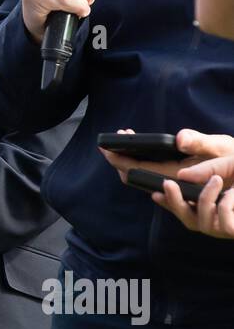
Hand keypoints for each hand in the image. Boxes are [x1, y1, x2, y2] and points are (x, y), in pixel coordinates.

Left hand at [98, 128, 233, 184]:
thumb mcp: (223, 148)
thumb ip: (201, 143)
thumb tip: (178, 139)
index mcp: (179, 177)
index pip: (139, 171)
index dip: (120, 160)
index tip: (106, 146)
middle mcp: (175, 187)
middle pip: (136, 177)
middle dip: (120, 160)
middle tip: (107, 143)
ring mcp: (177, 189)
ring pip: (144, 179)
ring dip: (130, 162)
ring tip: (123, 143)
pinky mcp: (181, 188)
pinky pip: (155, 181)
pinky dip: (143, 166)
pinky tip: (140, 154)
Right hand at [152, 153, 233, 238]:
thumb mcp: (228, 161)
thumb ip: (207, 166)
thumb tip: (182, 175)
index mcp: (211, 203)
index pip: (182, 207)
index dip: (167, 202)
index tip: (154, 193)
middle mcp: (216, 219)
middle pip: (187, 219)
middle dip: (174, 202)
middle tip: (167, 184)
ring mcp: (224, 228)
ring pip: (201, 223)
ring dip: (205, 199)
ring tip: (216, 179)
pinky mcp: (233, 231)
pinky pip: (223, 222)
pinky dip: (225, 203)